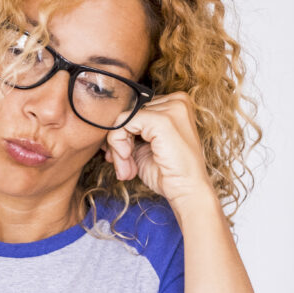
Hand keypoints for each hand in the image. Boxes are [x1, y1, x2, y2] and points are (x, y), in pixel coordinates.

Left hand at [103, 91, 212, 207]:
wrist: (187, 191)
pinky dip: (118, 144)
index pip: (136, 110)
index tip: (122, 157)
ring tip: (126, 168)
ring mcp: (170, 108)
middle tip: (125, 166)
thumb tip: (106, 127)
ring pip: (123, 118)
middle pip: (129, 113)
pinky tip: (127, 161)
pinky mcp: (161, 120)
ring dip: (117, 148)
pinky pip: (123, 123)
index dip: (125, 134)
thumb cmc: (169, 173)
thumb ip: (129, 133)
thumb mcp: (144, 146)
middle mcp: (176, 101)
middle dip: (120, 142)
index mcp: (175, 104)